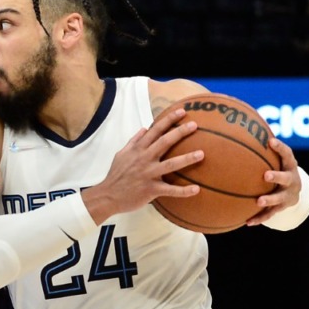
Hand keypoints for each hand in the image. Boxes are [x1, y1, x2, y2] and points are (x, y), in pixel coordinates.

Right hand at [83, 107, 201, 223]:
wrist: (107, 196)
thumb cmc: (116, 175)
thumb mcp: (121, 154)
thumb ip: (133, 141)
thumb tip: (144, 129)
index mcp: (138, 149)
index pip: (155, 130)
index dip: (168, 120)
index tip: (182, 112)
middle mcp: (144, 159)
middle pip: (164, 142)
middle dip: (180, 132)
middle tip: (195, 125)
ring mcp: (148, 174)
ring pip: (170, 165)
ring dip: (186, 159)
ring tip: (201, 154)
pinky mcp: (151, 189)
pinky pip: (170, 190)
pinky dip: (183, 191)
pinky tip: (196, 189)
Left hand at [247, 138, 300, 225]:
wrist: (294, 191)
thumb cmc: (278, 168)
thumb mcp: (276, 158)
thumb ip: (262, 147)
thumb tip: (240, 127)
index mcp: (289, 165)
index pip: (287, 154)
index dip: (280, 147)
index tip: (271, 141)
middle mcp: (291, 180)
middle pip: (286, 178)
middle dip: (277, 176)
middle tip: (266, 175)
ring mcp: (288, 195)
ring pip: (280, 199)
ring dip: (269, 199)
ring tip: (259, 201)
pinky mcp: (282, 207)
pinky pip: (270, 214)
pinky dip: (260, 218)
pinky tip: (248, 222)